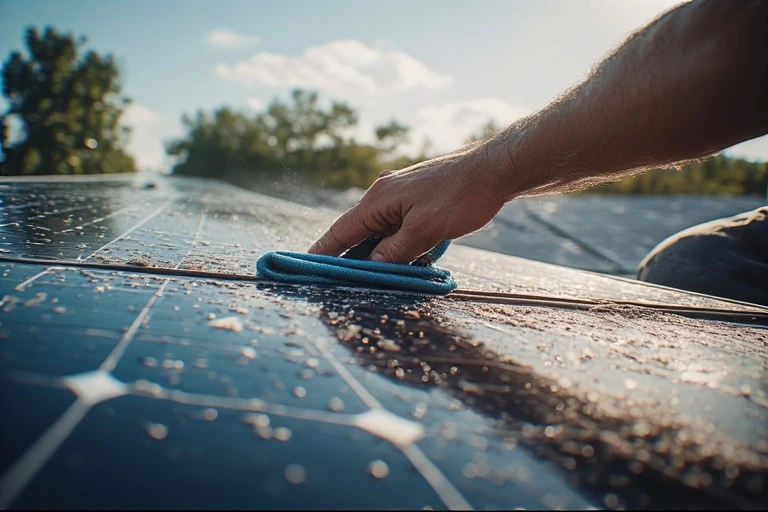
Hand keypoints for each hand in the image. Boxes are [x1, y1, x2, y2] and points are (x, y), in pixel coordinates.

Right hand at [308, 147, 508, 263]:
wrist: (494, 170)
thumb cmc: (461, 196)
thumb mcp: (425, 230)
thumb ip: (395, 252)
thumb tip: (371, 267)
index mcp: (378, 200)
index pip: (341, 231)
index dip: (323, 252)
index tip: (306, 267)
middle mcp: (384, 195)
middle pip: (358, 233)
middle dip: (350, 258)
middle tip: (339, 281)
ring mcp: (401, 196)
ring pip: (380, 231)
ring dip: (378, 253)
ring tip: (374, 276)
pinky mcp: (417, 199)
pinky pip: (397, 226)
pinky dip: (396, 244)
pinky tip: (404, 259)